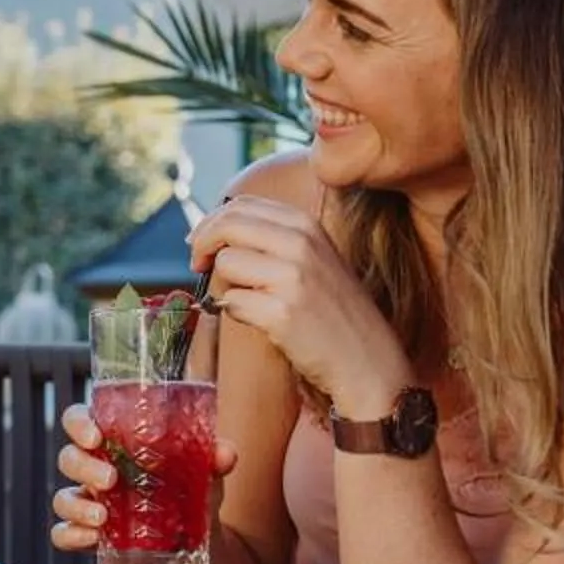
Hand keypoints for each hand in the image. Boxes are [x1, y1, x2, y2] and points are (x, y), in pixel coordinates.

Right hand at [50, 402, 239, 552]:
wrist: (197, 542)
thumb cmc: (192, 492)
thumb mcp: (206, 473)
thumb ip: (214, 459)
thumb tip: (225, 453)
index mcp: (115, 443)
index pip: (80, 420)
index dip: (79, 423)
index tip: (96, 435)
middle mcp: (96, 469)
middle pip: (69, 457)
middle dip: (84, 466)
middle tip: (112, 478)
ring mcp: (90, 503)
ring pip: (62, 498)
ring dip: (77, 506)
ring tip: (103, 518)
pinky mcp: (91, 536)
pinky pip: (63, 535)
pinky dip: (72, 537)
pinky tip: (92, 539)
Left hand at [186, 195, 410, 412]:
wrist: (367, 359)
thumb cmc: (334, 312)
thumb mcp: (314, 259)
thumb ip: (274, 239)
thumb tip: (215, 231)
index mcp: (307, 225)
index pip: (242, 205)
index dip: (211, 222)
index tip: (200, 241)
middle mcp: (301, 243)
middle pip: (228, 225)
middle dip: (201, 243)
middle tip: (196, 264)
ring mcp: (293, 277)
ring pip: (226, 263)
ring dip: (224, 284)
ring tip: (249, 301)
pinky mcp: (282, 312)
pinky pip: (233, 302)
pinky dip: (236, 313)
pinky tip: (260, 322)